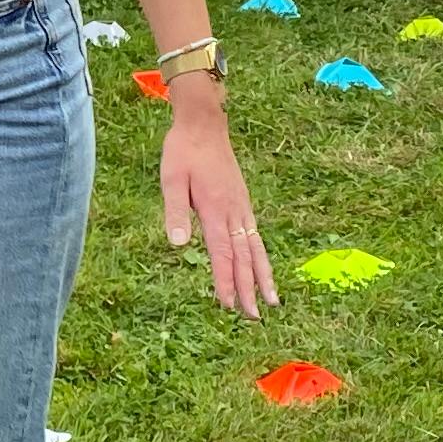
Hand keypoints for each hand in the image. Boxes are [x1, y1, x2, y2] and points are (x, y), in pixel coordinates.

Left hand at [158, 98, 277, 314]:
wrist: (204, 124)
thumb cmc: (183, 152)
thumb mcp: (171, 180)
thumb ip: (175, 212)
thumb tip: (177, 244)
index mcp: (214, 210)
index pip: (222, 254)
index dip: (226, 281)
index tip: (229, 305)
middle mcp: (233, 212)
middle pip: (244, 257)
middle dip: (248, 288)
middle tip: (254, 317)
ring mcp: (242, 207)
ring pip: (255, 248)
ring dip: (262, 276)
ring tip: (271, 301)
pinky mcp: (243, 202)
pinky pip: (256, 235)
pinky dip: (262, 256)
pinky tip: (263, 268)